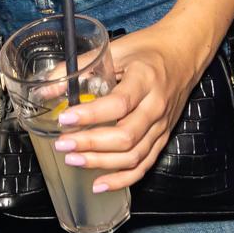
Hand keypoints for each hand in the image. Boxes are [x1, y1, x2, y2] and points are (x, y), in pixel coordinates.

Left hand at [49, 20, 206, 192]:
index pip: (118, 104)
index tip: (64, 118)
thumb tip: (48, 84)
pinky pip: (144, 165)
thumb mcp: (118, 48)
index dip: (90, 115)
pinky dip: (122, 179)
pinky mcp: (163, 137)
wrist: (185, 53)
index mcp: (145, 79)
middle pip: (125, 136)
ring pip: (134, 155)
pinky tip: (100, 184)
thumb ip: (83, 66)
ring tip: (74, 160)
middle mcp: (156, 106)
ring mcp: (162, 125)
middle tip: (63, 144)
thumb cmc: (150, 48)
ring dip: (101, 163)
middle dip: (90, 144)